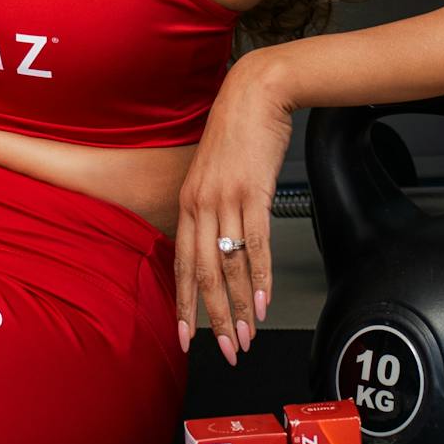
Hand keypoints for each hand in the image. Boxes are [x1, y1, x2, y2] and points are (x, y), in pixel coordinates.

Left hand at [174, 50, 293, 366]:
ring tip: (246, 336)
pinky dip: (259, 277)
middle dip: (212, 318)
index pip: (181, 264)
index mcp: (187, 203)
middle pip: (203, 274)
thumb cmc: (236, 132)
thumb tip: (212, 244)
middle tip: (224, 350)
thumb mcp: (210, 173)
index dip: (183, 304)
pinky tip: (262, 301)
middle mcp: (200, 204)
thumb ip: (207, 208)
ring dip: (239, 307)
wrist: (255, 92)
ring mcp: (225, 199)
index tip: (185, 337)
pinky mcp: (252, 193)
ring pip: (230, 266)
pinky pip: (255, 244)